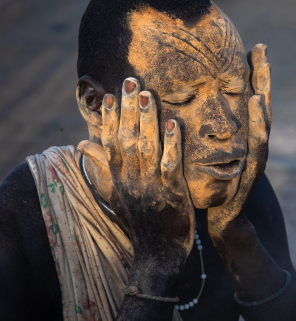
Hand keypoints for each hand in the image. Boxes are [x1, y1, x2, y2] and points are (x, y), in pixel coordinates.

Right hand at [78, 78, 194, 268]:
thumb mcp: (116, 193)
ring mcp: (150, 185)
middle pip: (126, 138)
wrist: (158, 253)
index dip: (109, 118)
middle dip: (128, 109)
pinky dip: (171, 143)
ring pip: (146, 147)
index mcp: (117, 177)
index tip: (109, 94)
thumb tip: (82, 143)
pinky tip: (173, 123)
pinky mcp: (171, 192)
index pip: (109, 142)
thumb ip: (102, 167)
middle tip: (131, 81)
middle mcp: (130, 178)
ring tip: (148, 94)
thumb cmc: (139, 219)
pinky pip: (170, 164)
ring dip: (147, 120)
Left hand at [207, 43, 271, 235]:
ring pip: (262, 122)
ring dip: (263, 94)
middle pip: (259, 105)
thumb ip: (199, 134)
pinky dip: (258, 123)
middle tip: (262, 49)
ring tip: (263, 69)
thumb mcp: (203, 157)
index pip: (245, 101)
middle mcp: (250, 143)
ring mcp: (254, 157)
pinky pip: (257, 145)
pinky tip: (255, 103)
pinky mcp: (252, 172)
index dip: (248, 76)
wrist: (222, 223)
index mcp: (240, 138)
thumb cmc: (211, 189)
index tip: (249, 47)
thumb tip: (178, 108)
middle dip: (261, 77)